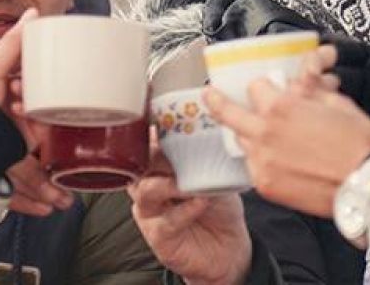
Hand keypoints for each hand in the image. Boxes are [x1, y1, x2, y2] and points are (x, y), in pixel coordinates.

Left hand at [0, 8, 72, 215]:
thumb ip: (13, 45)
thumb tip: (33, 15)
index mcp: (8, 105)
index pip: (38, 107)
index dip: (55, 111)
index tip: (65, 116)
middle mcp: (5, 132)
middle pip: (39, 147)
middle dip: (59, 161)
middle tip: (75, 170)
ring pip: (32, 175)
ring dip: (49, 188)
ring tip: (63, 200)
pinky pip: (13, 195)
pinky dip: (29, 203)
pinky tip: (42, 209)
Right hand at [129, 140, 250, 284]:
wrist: (229, 248)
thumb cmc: (220, 210)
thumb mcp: (217, 176)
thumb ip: (206, 158)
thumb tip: (208, 135)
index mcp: (161, 169)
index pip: (148, 145)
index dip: (153, 133)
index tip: (166, 121)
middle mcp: (150, 187)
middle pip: (140, 164)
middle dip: (158, 155)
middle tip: (179, 151)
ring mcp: (151, 212)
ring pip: (145, 190)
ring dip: (168, 184)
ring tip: (188, 184)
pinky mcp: (158, 236)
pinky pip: (166, 220)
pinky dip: (185, 210)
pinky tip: (200, 203)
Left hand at [206, 63, 369, 216]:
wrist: (368, 186)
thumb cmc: (360, 146)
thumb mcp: (339, 103)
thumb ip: (312, 90)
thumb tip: (304, 81)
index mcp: (282, 107)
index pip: (256, 87)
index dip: (265, 87)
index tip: (268, 89)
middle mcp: (265, 133)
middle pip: (228, 112)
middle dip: (216, 101)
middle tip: (210, 95)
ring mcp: (262, 161)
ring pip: (241, 141)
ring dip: (248, 134)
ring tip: (261, 135)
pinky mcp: (266, 186)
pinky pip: (253, 167)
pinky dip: (260, 160)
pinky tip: (276, 160)